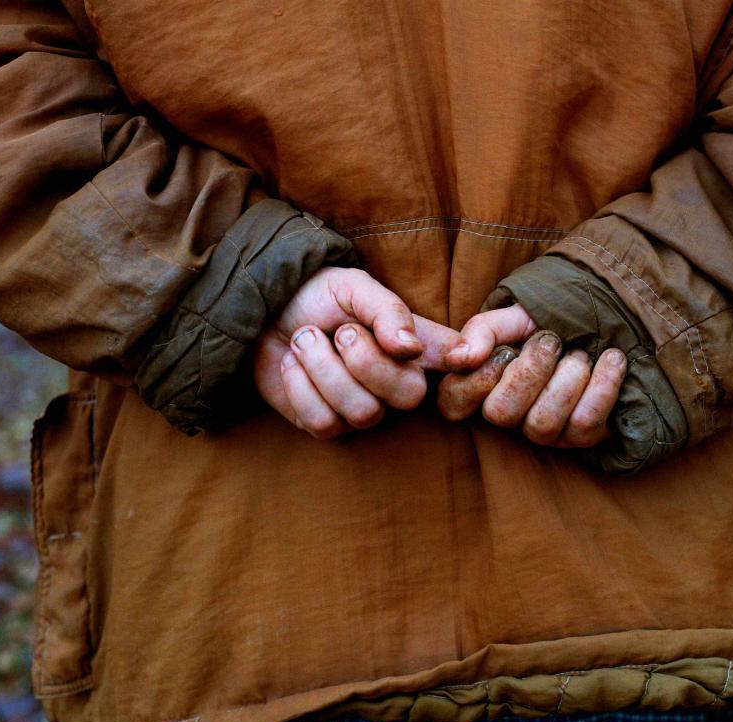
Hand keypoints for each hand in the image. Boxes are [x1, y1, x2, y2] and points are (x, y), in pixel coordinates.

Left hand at [253, 266, 465, 437]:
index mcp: (413, 347)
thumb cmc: (315, 296)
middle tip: (341, 331)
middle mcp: (395, 383)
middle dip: (367, 361)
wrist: (262, 308)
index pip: (458, 363)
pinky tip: (293, 364)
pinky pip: (323, 422)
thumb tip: (409, 347)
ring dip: (323, 367)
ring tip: (305, 339)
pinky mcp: (325, 424)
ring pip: (363, 412)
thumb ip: (387, 310)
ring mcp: (362, 408)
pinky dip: (299, 386)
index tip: (462, 356)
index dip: (471, 366)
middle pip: (409, 396)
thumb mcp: (353, 286)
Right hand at [438, 303, 627, 447]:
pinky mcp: (580, 439)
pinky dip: (602, 385)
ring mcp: (543, 432)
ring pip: (542, 423)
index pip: (454, 403)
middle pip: (501, 414)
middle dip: (531, 371)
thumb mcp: (513, 318)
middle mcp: (508, 417)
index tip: (506, 352)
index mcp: (481, 387)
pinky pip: (584, 424)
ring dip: (568, 377)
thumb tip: (460, 359)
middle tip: (551, 341)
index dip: (478, 381)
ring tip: (580, 353)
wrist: (604, 323)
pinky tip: (610, 359)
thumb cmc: (550, 324)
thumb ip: (482, 331)